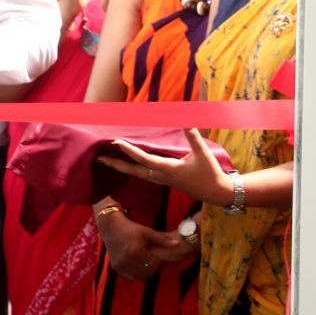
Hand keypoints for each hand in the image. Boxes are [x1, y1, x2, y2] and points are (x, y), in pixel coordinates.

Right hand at [96, 210, 188, 279]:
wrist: (110, 227)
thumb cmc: (131, 228)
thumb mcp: (148, 232)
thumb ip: (163, 240)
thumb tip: (178, 244)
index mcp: (136, 251)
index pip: (154, 265)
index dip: (157, 261)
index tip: (154, 253)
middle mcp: (127, 260)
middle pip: (147, 272)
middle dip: (151, 266)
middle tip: (149, 257)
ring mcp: (120, 265)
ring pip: (139, 276)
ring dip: (143, 270)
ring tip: (142, 259)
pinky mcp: (115, 267)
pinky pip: (130, 277)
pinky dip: (134, 272)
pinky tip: (134, 263)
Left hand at [98, 129, 233, 206]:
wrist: (217, 193)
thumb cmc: (210, 173)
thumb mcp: (203, 154)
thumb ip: (193, 137)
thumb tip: (186, 121)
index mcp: (168, 169)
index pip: (144, 158)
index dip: (130, 150)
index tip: (116, 142)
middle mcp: (161, 176)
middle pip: (133, 171)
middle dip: (115, 164)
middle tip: (99, 158)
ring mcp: (161, 179)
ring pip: (136, 174)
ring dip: (121, 167)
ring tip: (106, 161)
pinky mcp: (164, 180)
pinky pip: (143, 175)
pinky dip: (131, 169)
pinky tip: (125, 166)